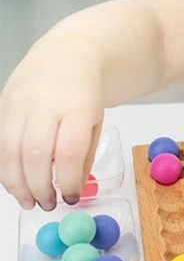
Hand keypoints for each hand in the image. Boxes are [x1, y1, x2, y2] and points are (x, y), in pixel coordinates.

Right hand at [0, 37, 103, 209]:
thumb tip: (74, 188)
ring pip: (9, 151)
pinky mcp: (2, 105)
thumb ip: (85, 154)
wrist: (67, 55)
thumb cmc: (84, 93)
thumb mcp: (97, 121)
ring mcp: (20, 103)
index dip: (67, 180)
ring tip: (29, 201)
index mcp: (78, 108)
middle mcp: (46, 104)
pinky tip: (15, 182)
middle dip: (38, 187)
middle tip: (46, 205)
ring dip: (16, 183)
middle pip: (35, 154)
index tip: (70, 198)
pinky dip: (4, 167)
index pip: (69, 151)